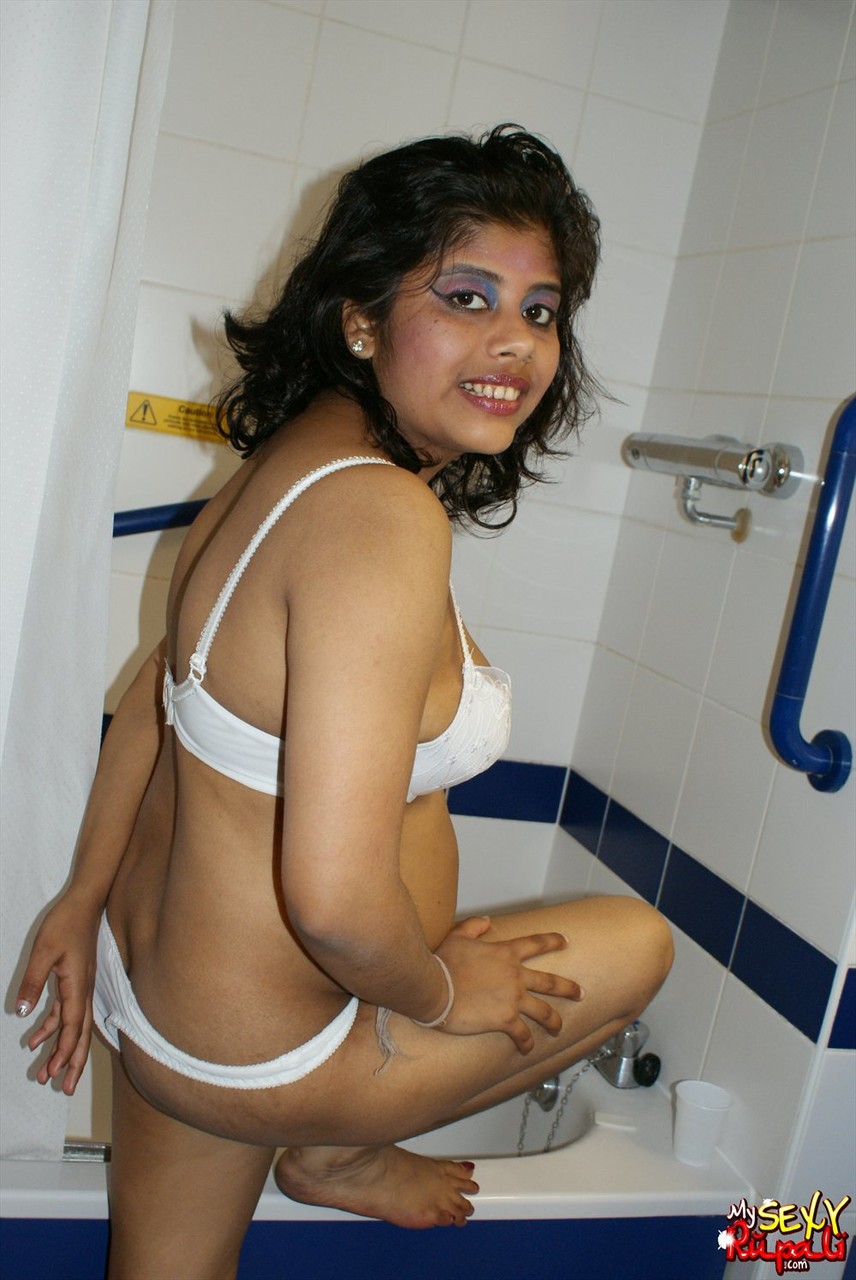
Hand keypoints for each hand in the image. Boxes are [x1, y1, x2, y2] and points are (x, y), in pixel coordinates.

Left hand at [15, 895, 100, 1095]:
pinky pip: (66, 1011)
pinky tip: (35, 1037)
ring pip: (74, 1027)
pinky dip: (53, 1027)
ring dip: (62, 1050)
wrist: (85, 901)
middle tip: (63, 1089)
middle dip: (73, 1063)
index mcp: (78, 986)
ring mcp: (80, 986)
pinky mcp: (75, 980)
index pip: (73, 1026)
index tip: (57, 1073)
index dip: (65, 1051)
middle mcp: (83, 991)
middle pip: (80, 1034)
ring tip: (46, 1073)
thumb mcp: (43, 952)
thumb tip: (21, 1013)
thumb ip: (32, 982)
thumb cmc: (65, 924)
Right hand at [434, 916, 583, 1053]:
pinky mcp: (504, 1020)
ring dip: (554, 1021)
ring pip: (544, 1011)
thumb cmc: (444, 962)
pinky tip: (527, 1049)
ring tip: (559, 1028)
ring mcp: (513, 999)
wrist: (435, 987)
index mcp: (505, 954)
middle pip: (550, 982)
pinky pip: (523, 1034)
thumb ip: (474, 927)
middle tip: (581, 993)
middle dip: (568, 988)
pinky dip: (527, 1043)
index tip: (565, 941)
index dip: (552, 941)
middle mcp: (515, 976)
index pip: (535, 944)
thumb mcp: (458, 936)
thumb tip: (487, 921)